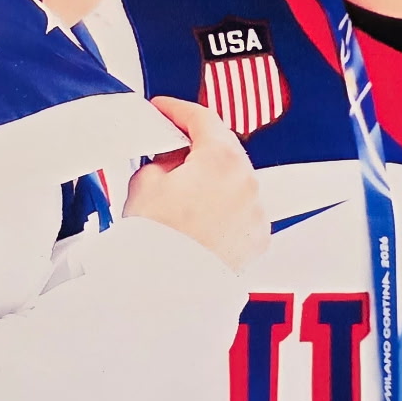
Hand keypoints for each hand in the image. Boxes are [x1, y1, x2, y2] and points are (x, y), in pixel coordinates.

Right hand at [123, 97, 267, 272]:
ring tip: (180, 193)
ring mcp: (256, 213)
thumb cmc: (156, 242)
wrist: (167, 290)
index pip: (203, 118)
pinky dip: (224, 208)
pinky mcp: (257, 240)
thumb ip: (162, 160)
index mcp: (221, 160)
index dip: (178, 110)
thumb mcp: (144, 183)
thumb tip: (171, 162)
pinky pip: (241, 211)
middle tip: (168, 150)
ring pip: (234, 182)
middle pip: (224, 149)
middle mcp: (247, 183)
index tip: (165, 110)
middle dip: (197, 147)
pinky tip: (198, 219)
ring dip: (212, 180)